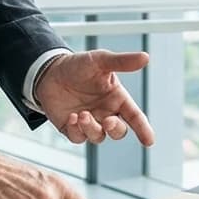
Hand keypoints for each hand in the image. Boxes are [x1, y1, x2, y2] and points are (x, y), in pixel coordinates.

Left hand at [35, 50, 154, 146]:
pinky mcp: (72, 128)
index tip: (149, 141)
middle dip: (115, 129)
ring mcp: (89, 122)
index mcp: (116, 98)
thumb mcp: (100, 60)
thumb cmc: (78, 65)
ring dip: (92, 128)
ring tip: (82, 115)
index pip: (134, 116)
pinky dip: (77, 130)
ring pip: (99, 137)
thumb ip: (122, 62)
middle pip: (118, 131)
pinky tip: (71, 117)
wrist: (49, 71)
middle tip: (107, 121)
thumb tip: (145, 57)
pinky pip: (79, 138)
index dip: (143, 129)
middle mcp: (105, 112)